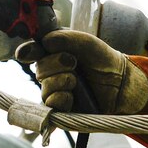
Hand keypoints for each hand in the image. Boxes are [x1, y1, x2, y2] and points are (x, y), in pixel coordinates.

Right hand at [15, 30, 147, 113]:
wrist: (122, 81)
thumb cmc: (102, 59)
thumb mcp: (85, 42)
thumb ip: (65, 38)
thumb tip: (43, 41)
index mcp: (53, 54)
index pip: (31, 52)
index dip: (26, 52)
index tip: (25, 54)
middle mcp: (51, 73)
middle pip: (39, 70)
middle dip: (56, 64)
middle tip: (74, 63)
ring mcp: (56, 92)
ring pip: (45, 88)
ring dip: (61, 81)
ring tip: (77, 80)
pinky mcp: (63, 109)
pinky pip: (51, 107)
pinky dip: (60, 99)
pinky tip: (70, 95)